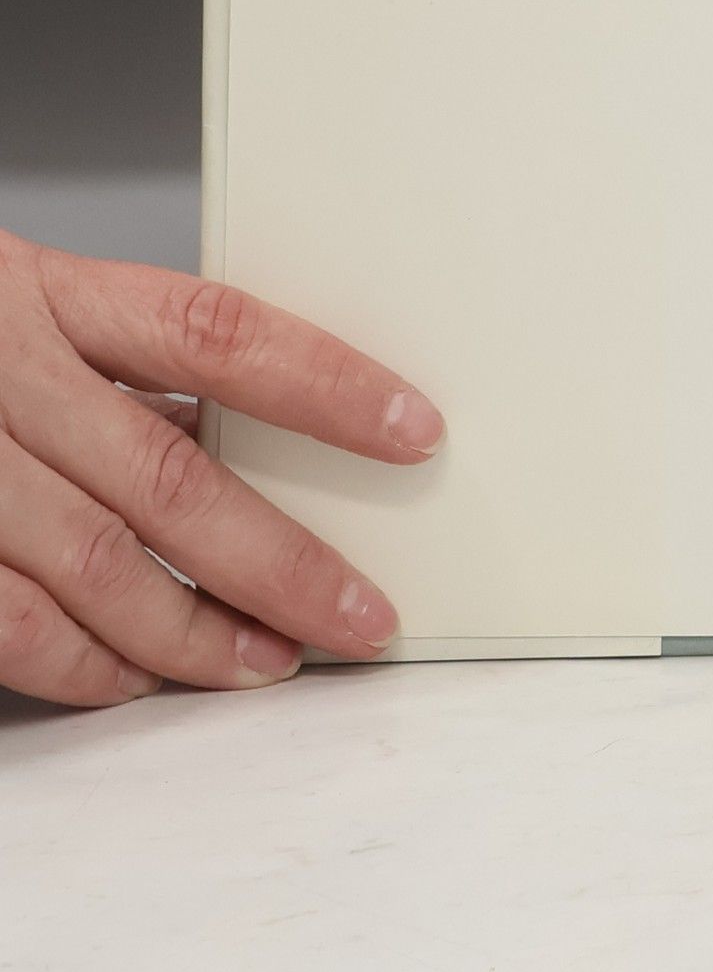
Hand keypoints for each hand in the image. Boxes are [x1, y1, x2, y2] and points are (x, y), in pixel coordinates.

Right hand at [0, 226, 442, 706]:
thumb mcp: (19, 301)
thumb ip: (118, 360)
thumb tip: (240, 433)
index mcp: (40, 293)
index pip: (218, 332)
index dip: (326, 383)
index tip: (414, 428)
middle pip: (170, 479)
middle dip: (284, 563)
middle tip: (364, 615)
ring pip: (92, 569)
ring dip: (198, 634)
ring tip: (272, 663)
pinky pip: (4, 624)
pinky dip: (80, 665)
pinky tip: (139, 677)